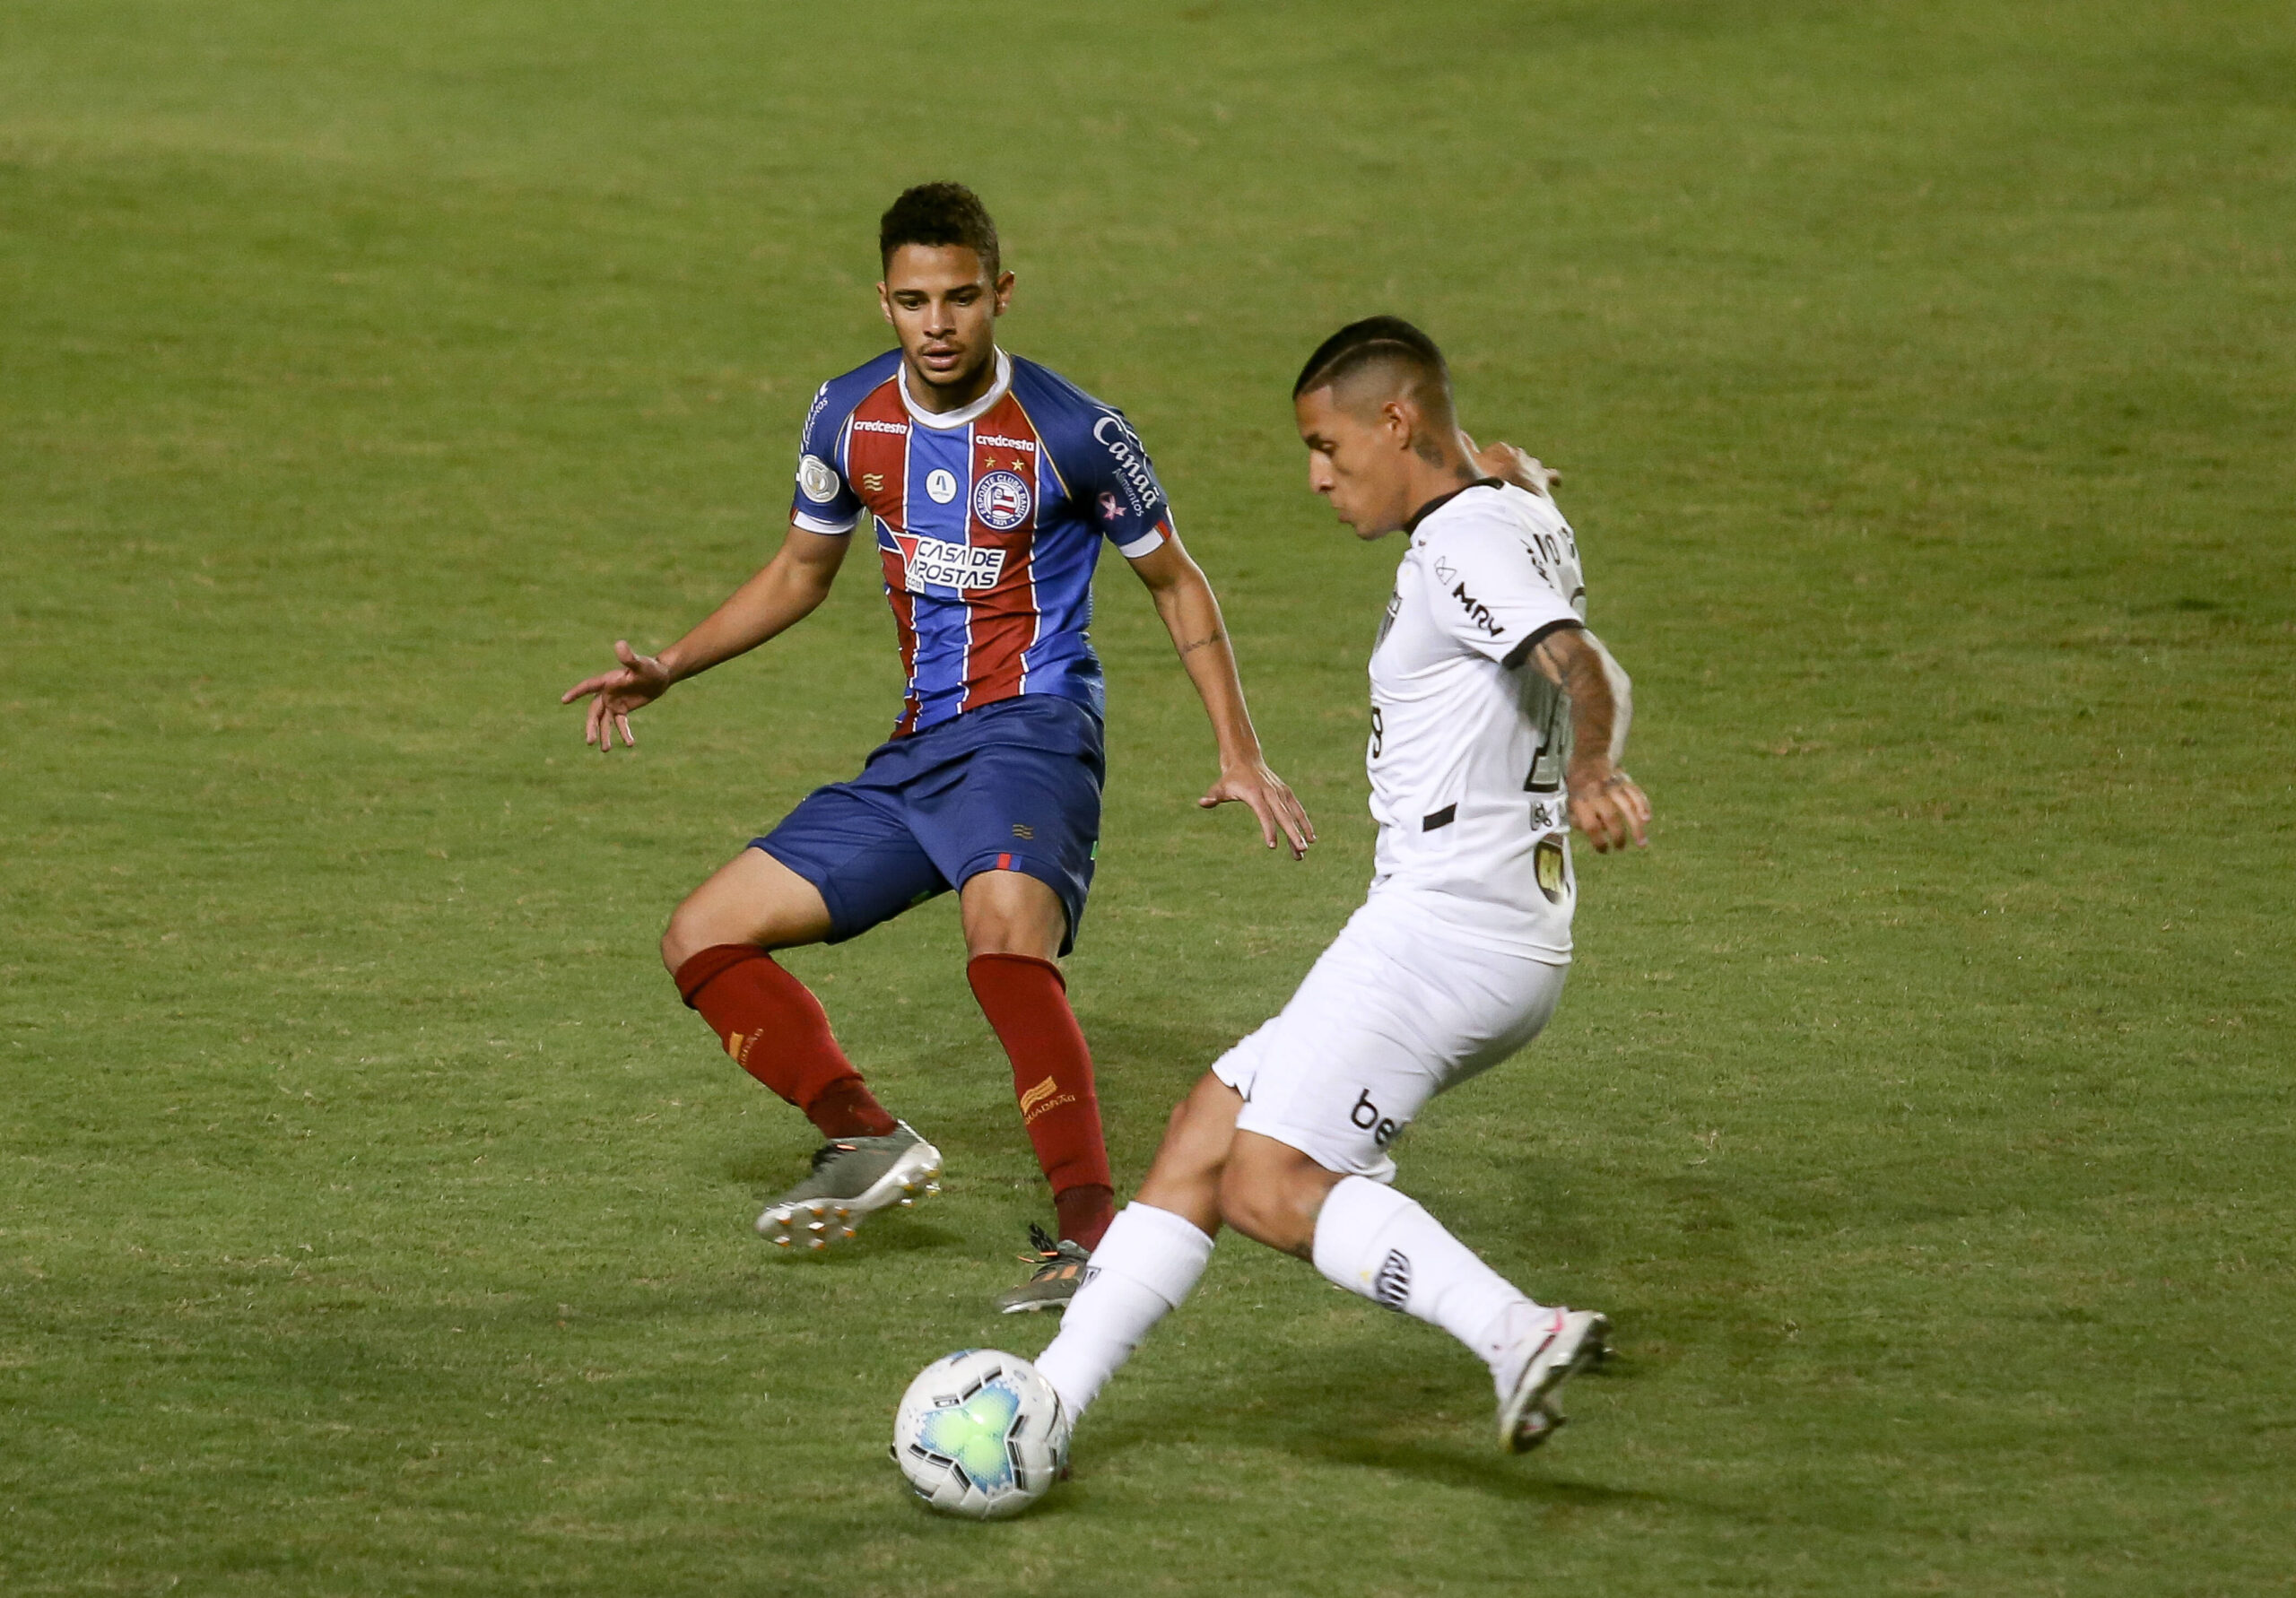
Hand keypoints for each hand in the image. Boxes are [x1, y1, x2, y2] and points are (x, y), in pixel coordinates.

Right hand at [560, 640, 673, 751]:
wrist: (660, 677)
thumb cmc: (650, 667)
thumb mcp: (641, 664)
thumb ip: (629, 658)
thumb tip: (619, 644)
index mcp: (608, 681)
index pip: (588, 687)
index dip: (576, 693)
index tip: (563, 700)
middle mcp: (608, 692)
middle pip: (594, 712)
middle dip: (591, 726)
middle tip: (590, 741)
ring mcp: (614, 702)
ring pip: (604, 721)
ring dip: (604, 735)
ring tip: (605, 750)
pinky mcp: (623, 709)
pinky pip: (620, 724)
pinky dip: (623, 733)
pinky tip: (630, 744)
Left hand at [1198, 761, 1315, 858]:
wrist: (1246, 760)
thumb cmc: (1231, 778)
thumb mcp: (1220, 787)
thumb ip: (1213, 796)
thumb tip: (1202, 802)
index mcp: (1255, 794)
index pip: (1264, 814)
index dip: (1269, 830)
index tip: (1272, 846)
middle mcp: (1271, 793)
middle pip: (1283, 816)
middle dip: (1293, 833)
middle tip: (1301, 850)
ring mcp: (1281, 792)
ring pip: (1293, 814)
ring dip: (1301, 831)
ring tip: (1305, 850)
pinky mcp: (1286, 793)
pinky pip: (1297, 809)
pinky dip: (1305, 822)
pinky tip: (1311, 838)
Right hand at [1465, 436, 1561, 498]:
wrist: (1516, 496)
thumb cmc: (1491, 481)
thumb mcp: (1473, 464)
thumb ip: (1466, 447)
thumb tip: (1459, 431)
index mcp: (1500, 449)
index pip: (1491, 454)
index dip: (1487, 466)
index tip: (1482, 476)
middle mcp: (1518, 452)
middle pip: (1510, 458)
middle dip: (1506, 468)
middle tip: (1500, 483)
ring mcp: (1532, 463)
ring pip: (1529, 464)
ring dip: (1525, 472)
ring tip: (1522, 483)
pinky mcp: (1545, 476)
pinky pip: (1552, 475)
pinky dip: (1553, 478)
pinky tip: (1557, 482)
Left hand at [1565, 759, 1649, 852]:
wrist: (1589, 755)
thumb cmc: (1579, 783)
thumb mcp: (1571, 799)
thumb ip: (1579, 818)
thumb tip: (1595, 834)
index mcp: (1581, 799)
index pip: (1590, 826)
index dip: (1598, 841)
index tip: (1605, 850)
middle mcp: (1597, 792)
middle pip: (1611, 818)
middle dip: (1618, 836)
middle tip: (1621, 847)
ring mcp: (1612, 785)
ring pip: (1627, 807)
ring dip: (1636, 827)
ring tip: (1642, 842)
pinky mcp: (1625, 779)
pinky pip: (1637, 794)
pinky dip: (1644, 807)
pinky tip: (1647, 819)